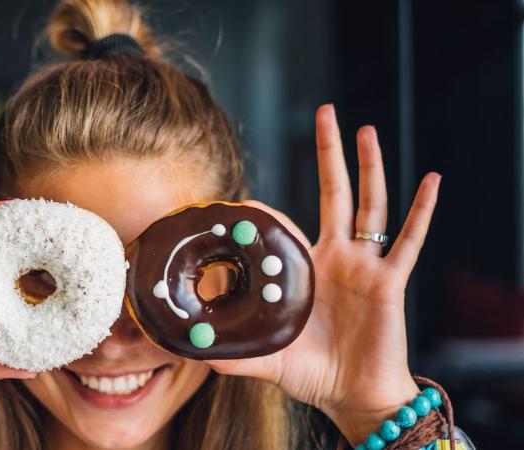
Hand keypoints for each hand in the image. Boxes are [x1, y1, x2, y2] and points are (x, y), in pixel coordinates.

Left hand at [205, 104, 440, 443]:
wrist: (354, 395)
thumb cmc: (312, 372)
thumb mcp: (265, 358)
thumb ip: (232, 352)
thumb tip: (190, 351)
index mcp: (307, 269)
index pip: (289, 225)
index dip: (270, 211)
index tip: (245, 198)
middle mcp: (338, 258)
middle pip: (336, 194)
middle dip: (330, 154)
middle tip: (325, 113)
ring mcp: (365, 266)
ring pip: (370, 205)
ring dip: (369, 167)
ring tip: (365, 129)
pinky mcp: (389, 282)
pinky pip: (409, 242)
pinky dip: (421, 212)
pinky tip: (431, 181)